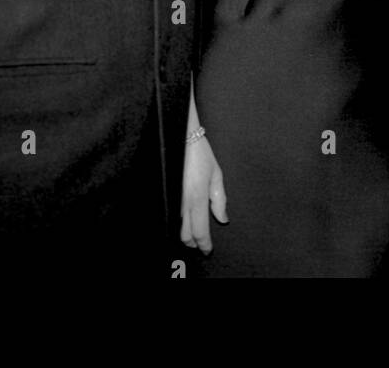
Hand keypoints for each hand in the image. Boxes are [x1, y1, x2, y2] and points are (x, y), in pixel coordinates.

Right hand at [179, 135, 227, 253]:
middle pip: (185, 235)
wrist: (179, 138)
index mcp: (197, 198)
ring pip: (176, 227)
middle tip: (201, 242)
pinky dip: (176, 221)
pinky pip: (170, 214)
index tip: (208, 250)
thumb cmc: (200, 154)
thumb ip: (219, 199)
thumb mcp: (216, 174)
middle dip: (193, 242)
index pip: (200, 232)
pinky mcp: (165, 194)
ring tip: (193, 234)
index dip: (204, 244)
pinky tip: (182, 220)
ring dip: (185, 233)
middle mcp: (182, 203)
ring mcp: (171, 199)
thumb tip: (223, 219)